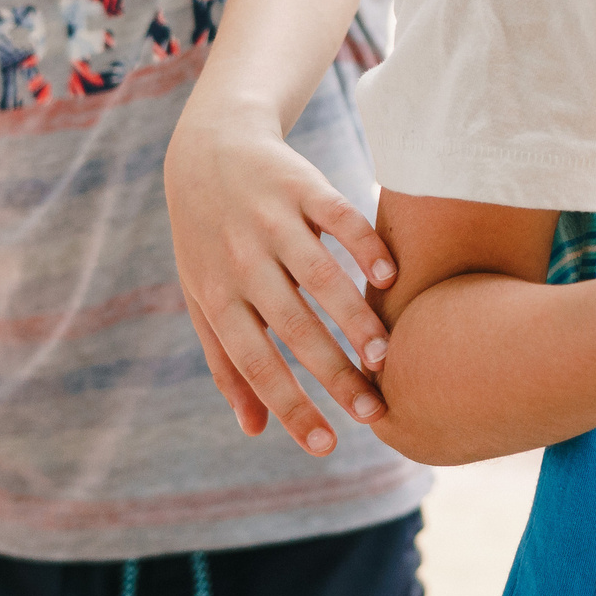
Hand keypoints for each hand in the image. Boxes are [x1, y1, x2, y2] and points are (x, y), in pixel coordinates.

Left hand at [164, 108, 394, 455]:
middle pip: (294, 327)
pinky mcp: (302, 185)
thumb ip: (228, 364)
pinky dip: (364, 245)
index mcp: (218, 297)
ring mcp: (271, 221)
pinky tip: (390, 274)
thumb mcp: (205, 300)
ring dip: (354, 317)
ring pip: (319, 276)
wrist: (208, 149)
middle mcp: (242, 261)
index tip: (327, 446)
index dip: (290, 407)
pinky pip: (338, 217)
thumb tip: (253, 430)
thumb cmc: (209, 240)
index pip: (256, 363)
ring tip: (385, 355)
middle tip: (374, 411)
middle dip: (335, 374)